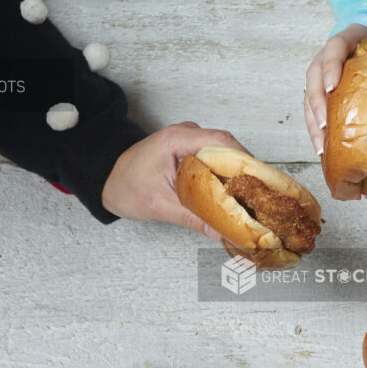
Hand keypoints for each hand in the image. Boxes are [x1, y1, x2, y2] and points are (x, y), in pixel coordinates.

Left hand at [101, 121, 248, 238]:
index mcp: (178, 139)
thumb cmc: (126, 186)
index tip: (261, 181)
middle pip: (227, 148)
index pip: (222, 142)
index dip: (246, 160)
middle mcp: (186, 133)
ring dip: (236, 174)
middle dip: (245, 171)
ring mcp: (188, 140)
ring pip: (222, 154)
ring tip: (250, 197)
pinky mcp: (189, 150)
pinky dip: (224, 175)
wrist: (105, 179)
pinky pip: (213, 158)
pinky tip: (232, 194)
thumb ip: (196, 219)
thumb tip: (225, 234)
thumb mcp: (162, 207)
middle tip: (260, 196)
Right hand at [304, 23, 366, 155]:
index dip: (331, 65)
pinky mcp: (322, 92)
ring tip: (322, 145)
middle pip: (315, 74)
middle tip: (325, 123)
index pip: (336, 46)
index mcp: (352, 38)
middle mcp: (331, 54)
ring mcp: (323, 73)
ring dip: (314, 121)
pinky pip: (312, 110)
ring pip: (309, 95)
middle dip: (317, 101)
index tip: (332, 86)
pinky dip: (316, 129)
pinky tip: (323, 147)